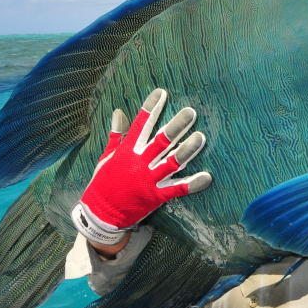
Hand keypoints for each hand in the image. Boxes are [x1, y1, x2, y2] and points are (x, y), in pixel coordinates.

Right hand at [71, 89, 210, 244]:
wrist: (100, 214)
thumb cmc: (103, 182)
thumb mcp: (107, 156)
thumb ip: (116, 134)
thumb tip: (118, 111)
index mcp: (127, 151)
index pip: (140, 125)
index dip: (150, 108)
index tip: (162, 92)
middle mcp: (139, 163)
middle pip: (161, 141)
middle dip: (176, 126)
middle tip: (191, 112)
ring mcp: (149, 180)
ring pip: (172, 163)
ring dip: (187, 150)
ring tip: (201, 137)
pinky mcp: (156, 197)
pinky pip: (177, 190)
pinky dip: (192, 184)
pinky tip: (207, 177)